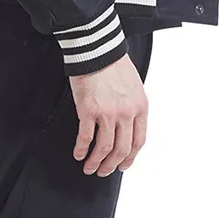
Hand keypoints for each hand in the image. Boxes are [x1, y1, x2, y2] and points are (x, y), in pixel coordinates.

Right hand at [69, 52, 148, 175]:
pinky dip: (81, 149)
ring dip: (96, 162)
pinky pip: (85, 138)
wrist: (97, 47)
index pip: (138, 142)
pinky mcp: (88, 110)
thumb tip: (127, 124)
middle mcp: (126, 113)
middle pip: (121, 149)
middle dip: (112, 165)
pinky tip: (78, 153)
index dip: (130, 158)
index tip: (123, 164)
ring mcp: (107, 113)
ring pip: (104, 149)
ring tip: (89, 167)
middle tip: (104, 170)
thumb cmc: (113, 61)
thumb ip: (133, 105)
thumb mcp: (134, 84)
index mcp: (140, 106)